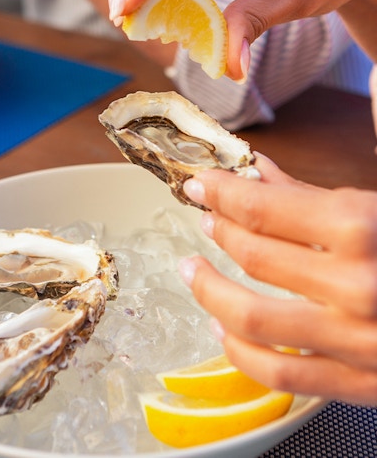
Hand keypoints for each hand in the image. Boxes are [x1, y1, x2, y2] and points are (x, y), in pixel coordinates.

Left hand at [178, 155, 376, 404]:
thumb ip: (309, 189)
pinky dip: (240, 351)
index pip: (262, 207)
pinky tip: (222, 329)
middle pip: (253, 255)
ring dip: (210, 291)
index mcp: (362, 228)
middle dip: (217, 230)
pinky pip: (280, 374)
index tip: (203, 185)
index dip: (222, 192)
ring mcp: (356, 339)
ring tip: (193, 271)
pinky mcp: (360, 382)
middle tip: (205, 219)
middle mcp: (355, 285)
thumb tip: (254, 170)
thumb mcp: (374, 206)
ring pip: (252, 318)